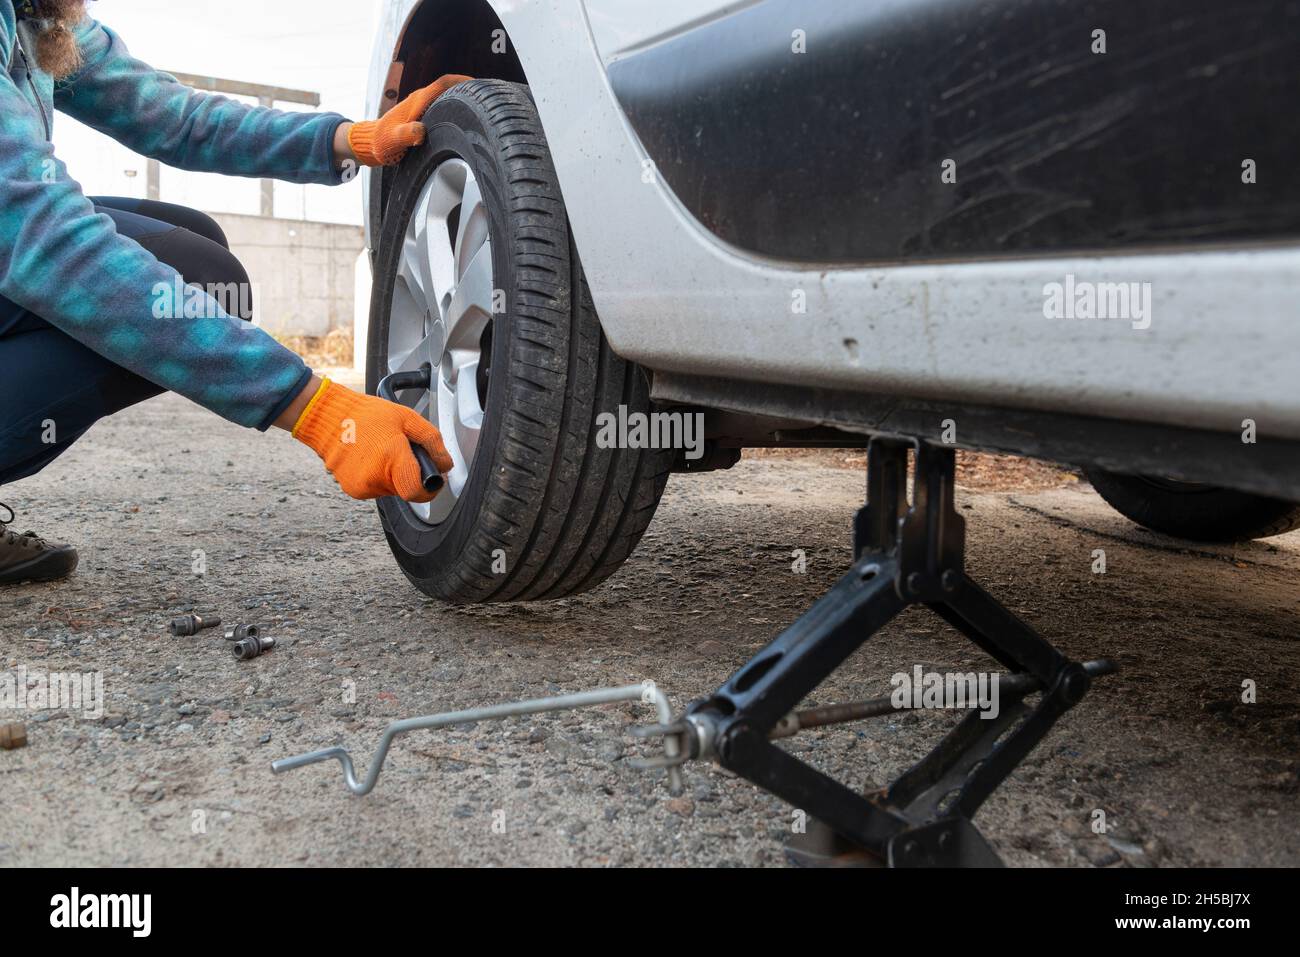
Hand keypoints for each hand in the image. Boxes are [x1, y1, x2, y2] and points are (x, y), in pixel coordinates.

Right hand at [290, 378, 452, 501]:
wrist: (328, 418)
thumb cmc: (366, 415)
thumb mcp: (407, 417)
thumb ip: (432, 441)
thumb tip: (445, 464)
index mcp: (391, 458)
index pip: (418, 492)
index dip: (430, 488)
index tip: (433, 478)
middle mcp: (375, 478)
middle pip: (407, 490)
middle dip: (411, 475)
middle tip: (403, 453)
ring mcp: (362, 486)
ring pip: (393, 490)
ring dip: (395, 475)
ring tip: (383, 452)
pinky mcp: (352, 490)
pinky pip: (377, 489)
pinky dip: (379, 477)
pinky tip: (372, 458)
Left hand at [345, 74, 473, 166]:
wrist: (371, 143)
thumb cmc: (382, 143)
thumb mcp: (394, 141)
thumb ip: (407, 134)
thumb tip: (421, 131)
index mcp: (418, 101)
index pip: (444, 83)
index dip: (463, 81)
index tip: (481, 85)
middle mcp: (421, 100)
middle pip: (450, 86)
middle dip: (469, 88)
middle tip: (490, 96)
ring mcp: (422, 106)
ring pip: (447, 96)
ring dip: (464, 97)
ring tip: (483, 106)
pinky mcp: (423, 114)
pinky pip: (444, 106)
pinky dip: (456, 107)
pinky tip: (465, 118)